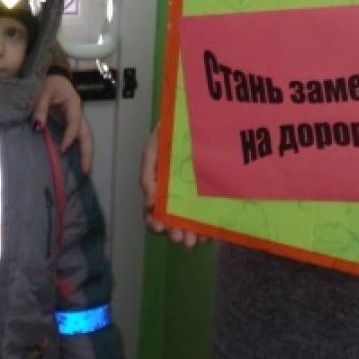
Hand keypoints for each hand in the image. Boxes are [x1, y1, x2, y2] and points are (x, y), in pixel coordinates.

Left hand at [32, 74, 92, 173]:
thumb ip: (40, 108)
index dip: (70, 137)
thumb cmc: (48, 81)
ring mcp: (73, 119)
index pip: (74, 123)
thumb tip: (37, 127)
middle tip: (85, 171)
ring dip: (84, 153)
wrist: (52, 74)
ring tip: (84, 171)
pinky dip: (76, 149)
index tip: (63, 149)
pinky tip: (74, 161)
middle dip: (86, 152)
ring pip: (83, 137)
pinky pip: (75, 137)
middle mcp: (77, 114)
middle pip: (86, 134)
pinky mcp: (68, 122)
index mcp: (73, 104)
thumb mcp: (42, 91)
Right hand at [139, 127, 206, 247]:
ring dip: (190, 234)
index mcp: (159, 186)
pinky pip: (208, 215)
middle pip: (171, 221)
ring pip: (190, 221)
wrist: (195, 118)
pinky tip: (208, 233)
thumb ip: (147, 174)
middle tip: (181, 239)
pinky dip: (207, 227)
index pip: (153, 210)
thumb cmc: (170, 133)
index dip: (154, 222)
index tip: (160, 228)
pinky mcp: (211, 194)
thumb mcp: (153, 149)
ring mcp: (193, 195)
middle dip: (174, 233)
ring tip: (195, 241)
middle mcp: (175, 194)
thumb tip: (150, 202)